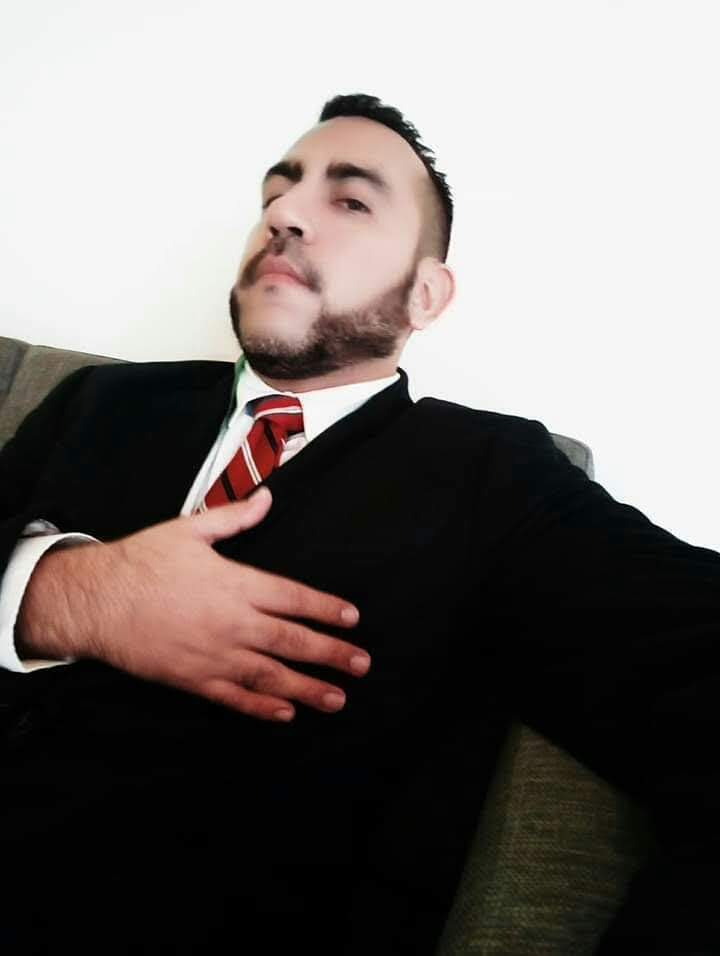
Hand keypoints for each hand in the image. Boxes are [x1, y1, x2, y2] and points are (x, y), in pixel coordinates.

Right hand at [16, 487, 368, 721]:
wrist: (95, 601)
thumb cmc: (142, 562)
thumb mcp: (190, 530)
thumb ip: (235, 517)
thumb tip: (267, 498)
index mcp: (236, 584)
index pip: (294, 598)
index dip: (327, 609)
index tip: (353, 618)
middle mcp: (232, 623)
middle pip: (293, 641)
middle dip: (332, 653)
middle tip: (362, 665)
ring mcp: (214, 655)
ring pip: (271, 675)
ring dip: (309, 688)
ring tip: (339, 698)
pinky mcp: (193, 679)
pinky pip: (235, 697)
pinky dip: (262, 707)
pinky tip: (286, 714)